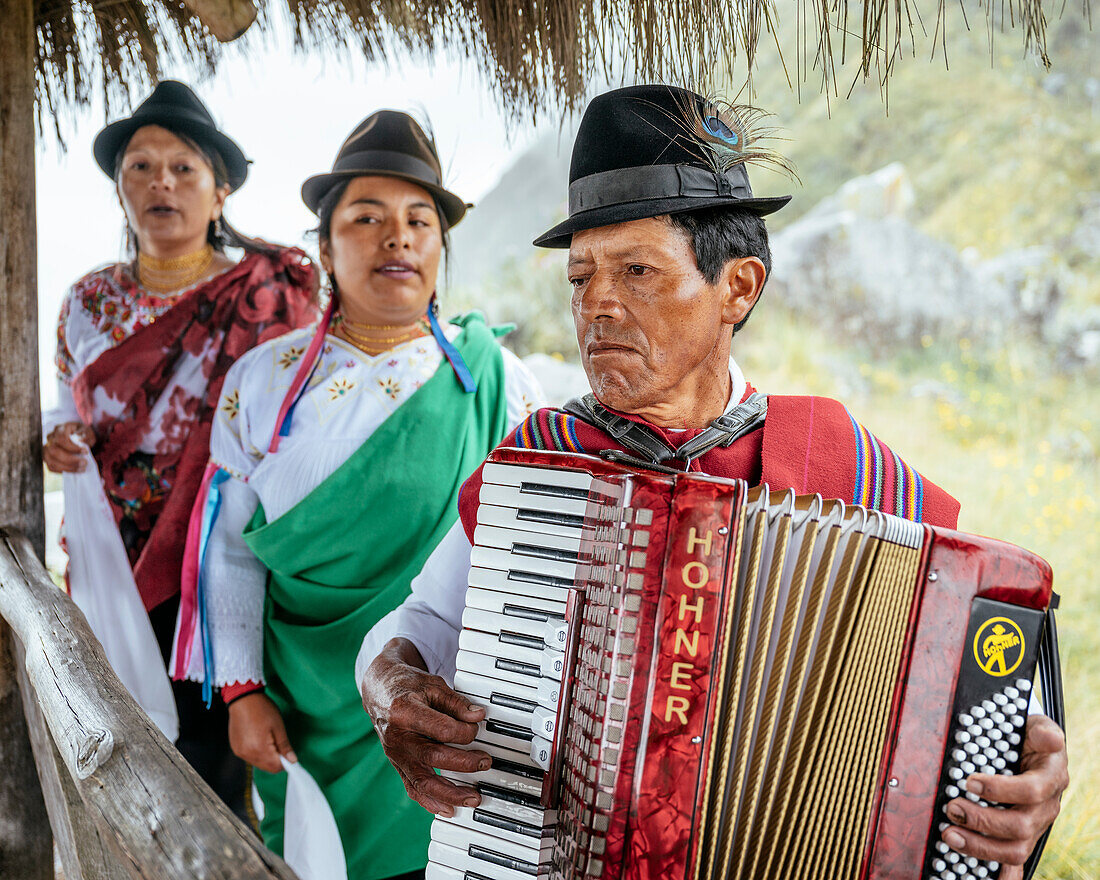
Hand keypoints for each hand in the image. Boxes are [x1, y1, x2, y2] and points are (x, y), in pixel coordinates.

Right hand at [42, 422, 94, 472]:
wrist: (76, 434)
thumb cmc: (81, 432)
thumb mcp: (87, 430)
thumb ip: (86, 434)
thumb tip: (81, 441)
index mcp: (59, 430)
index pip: (61, 439)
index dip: (73, 448)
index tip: (86, 452)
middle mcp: (50, 439)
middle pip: (54, 451)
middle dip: (70, 460)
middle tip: (84, 463)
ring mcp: (46, 449)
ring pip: (51, 461)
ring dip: (68, 468)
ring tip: (82, 469)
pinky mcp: (47, 457)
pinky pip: (51, 467)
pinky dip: (62, 471)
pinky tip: (74, 470)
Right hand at [227, 692, 296, 773]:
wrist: (243, 698)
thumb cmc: (262, 709)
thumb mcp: (278, 727)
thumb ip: (285, 746)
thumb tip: (292, 760)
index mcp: (259, 749)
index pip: (275, 767)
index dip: (285, 762)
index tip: (289, 755)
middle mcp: (247, 754)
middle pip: (266, 767)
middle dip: (276, 759)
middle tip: (279, 742)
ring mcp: (240, 752)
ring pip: (258, 763)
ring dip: (266, 756)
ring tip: (268, 738)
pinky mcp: (235, 748)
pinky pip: (249, 757)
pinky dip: (257, 752)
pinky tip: (258, 739)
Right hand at [361, 637, 488, 815]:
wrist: (379, 691)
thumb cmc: (407, 686)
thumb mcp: (432, 685)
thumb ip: (455, 702)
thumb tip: (478, 716)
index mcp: (404, 712)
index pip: (440, 729)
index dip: (464, 731)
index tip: (477, 727)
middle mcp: (397, 737)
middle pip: (432, 757)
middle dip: (463, 763)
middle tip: (485, 762)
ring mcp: (395, 755)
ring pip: (422, 782)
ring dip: (450, 793)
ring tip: (473, 798)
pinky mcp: (397, 765)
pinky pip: (412, 788)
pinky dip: (430, 802)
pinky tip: (449, 809)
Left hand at [942, 714, 1067, 877]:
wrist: (1034, 750)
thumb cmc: (1029, 737)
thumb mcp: (1036, 728)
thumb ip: (1043, 732)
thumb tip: (1052, 740)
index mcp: (1050, 778)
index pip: (1031, 791)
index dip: (1001, 790)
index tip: (969, 782)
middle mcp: (1046, 807)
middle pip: (1020, 826)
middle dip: (982, 820)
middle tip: (952, 808)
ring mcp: (1035, 825)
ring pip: (1015, 849)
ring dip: (979, 846)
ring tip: (949, 834)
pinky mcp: (1022, 837)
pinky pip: (1015, 863)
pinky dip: (1000, 874)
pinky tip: (981, 876)